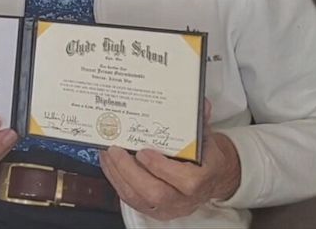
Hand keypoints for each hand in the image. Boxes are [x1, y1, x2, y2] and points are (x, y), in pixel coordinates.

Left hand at [99, 100, 240, 220]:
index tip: (143, 152)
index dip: (161, 167)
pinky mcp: (152, 210)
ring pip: (138, 199)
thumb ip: (201, 121)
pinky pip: (130, 199)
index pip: (186, 181)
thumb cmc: (204, 159)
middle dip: (130, 171)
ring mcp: (167, 208)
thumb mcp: (206, 138)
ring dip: (118, 174)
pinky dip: (116, 180)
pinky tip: (109, 163)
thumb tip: (201, 104)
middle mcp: (184, 199)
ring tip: (108, 153)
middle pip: (156, 194)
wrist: (208, 181)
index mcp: (201, 179)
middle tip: (115, 150)